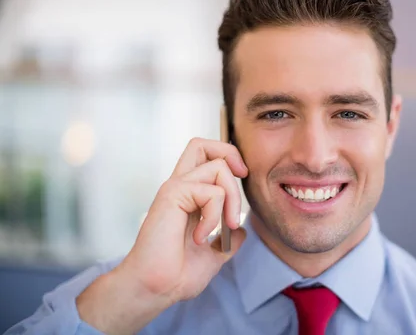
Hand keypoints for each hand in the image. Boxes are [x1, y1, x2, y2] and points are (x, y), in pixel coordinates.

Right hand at [77, 138, 247, 333]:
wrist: (156, 289)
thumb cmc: (177, 275)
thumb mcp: (214, 255)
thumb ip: (227, 240)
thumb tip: (242, 232)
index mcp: (187, 197)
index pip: (204, 157)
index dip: (228, 159)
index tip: (242, 180)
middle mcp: (179, 187)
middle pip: (201, 144)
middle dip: (230, 154)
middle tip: (241, 181)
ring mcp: (174, 189)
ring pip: (217, 165)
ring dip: (233, 198)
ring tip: (226, 227)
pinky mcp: (171, 196)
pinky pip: (211, 191)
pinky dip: (216, 215)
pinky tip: (201, 238)